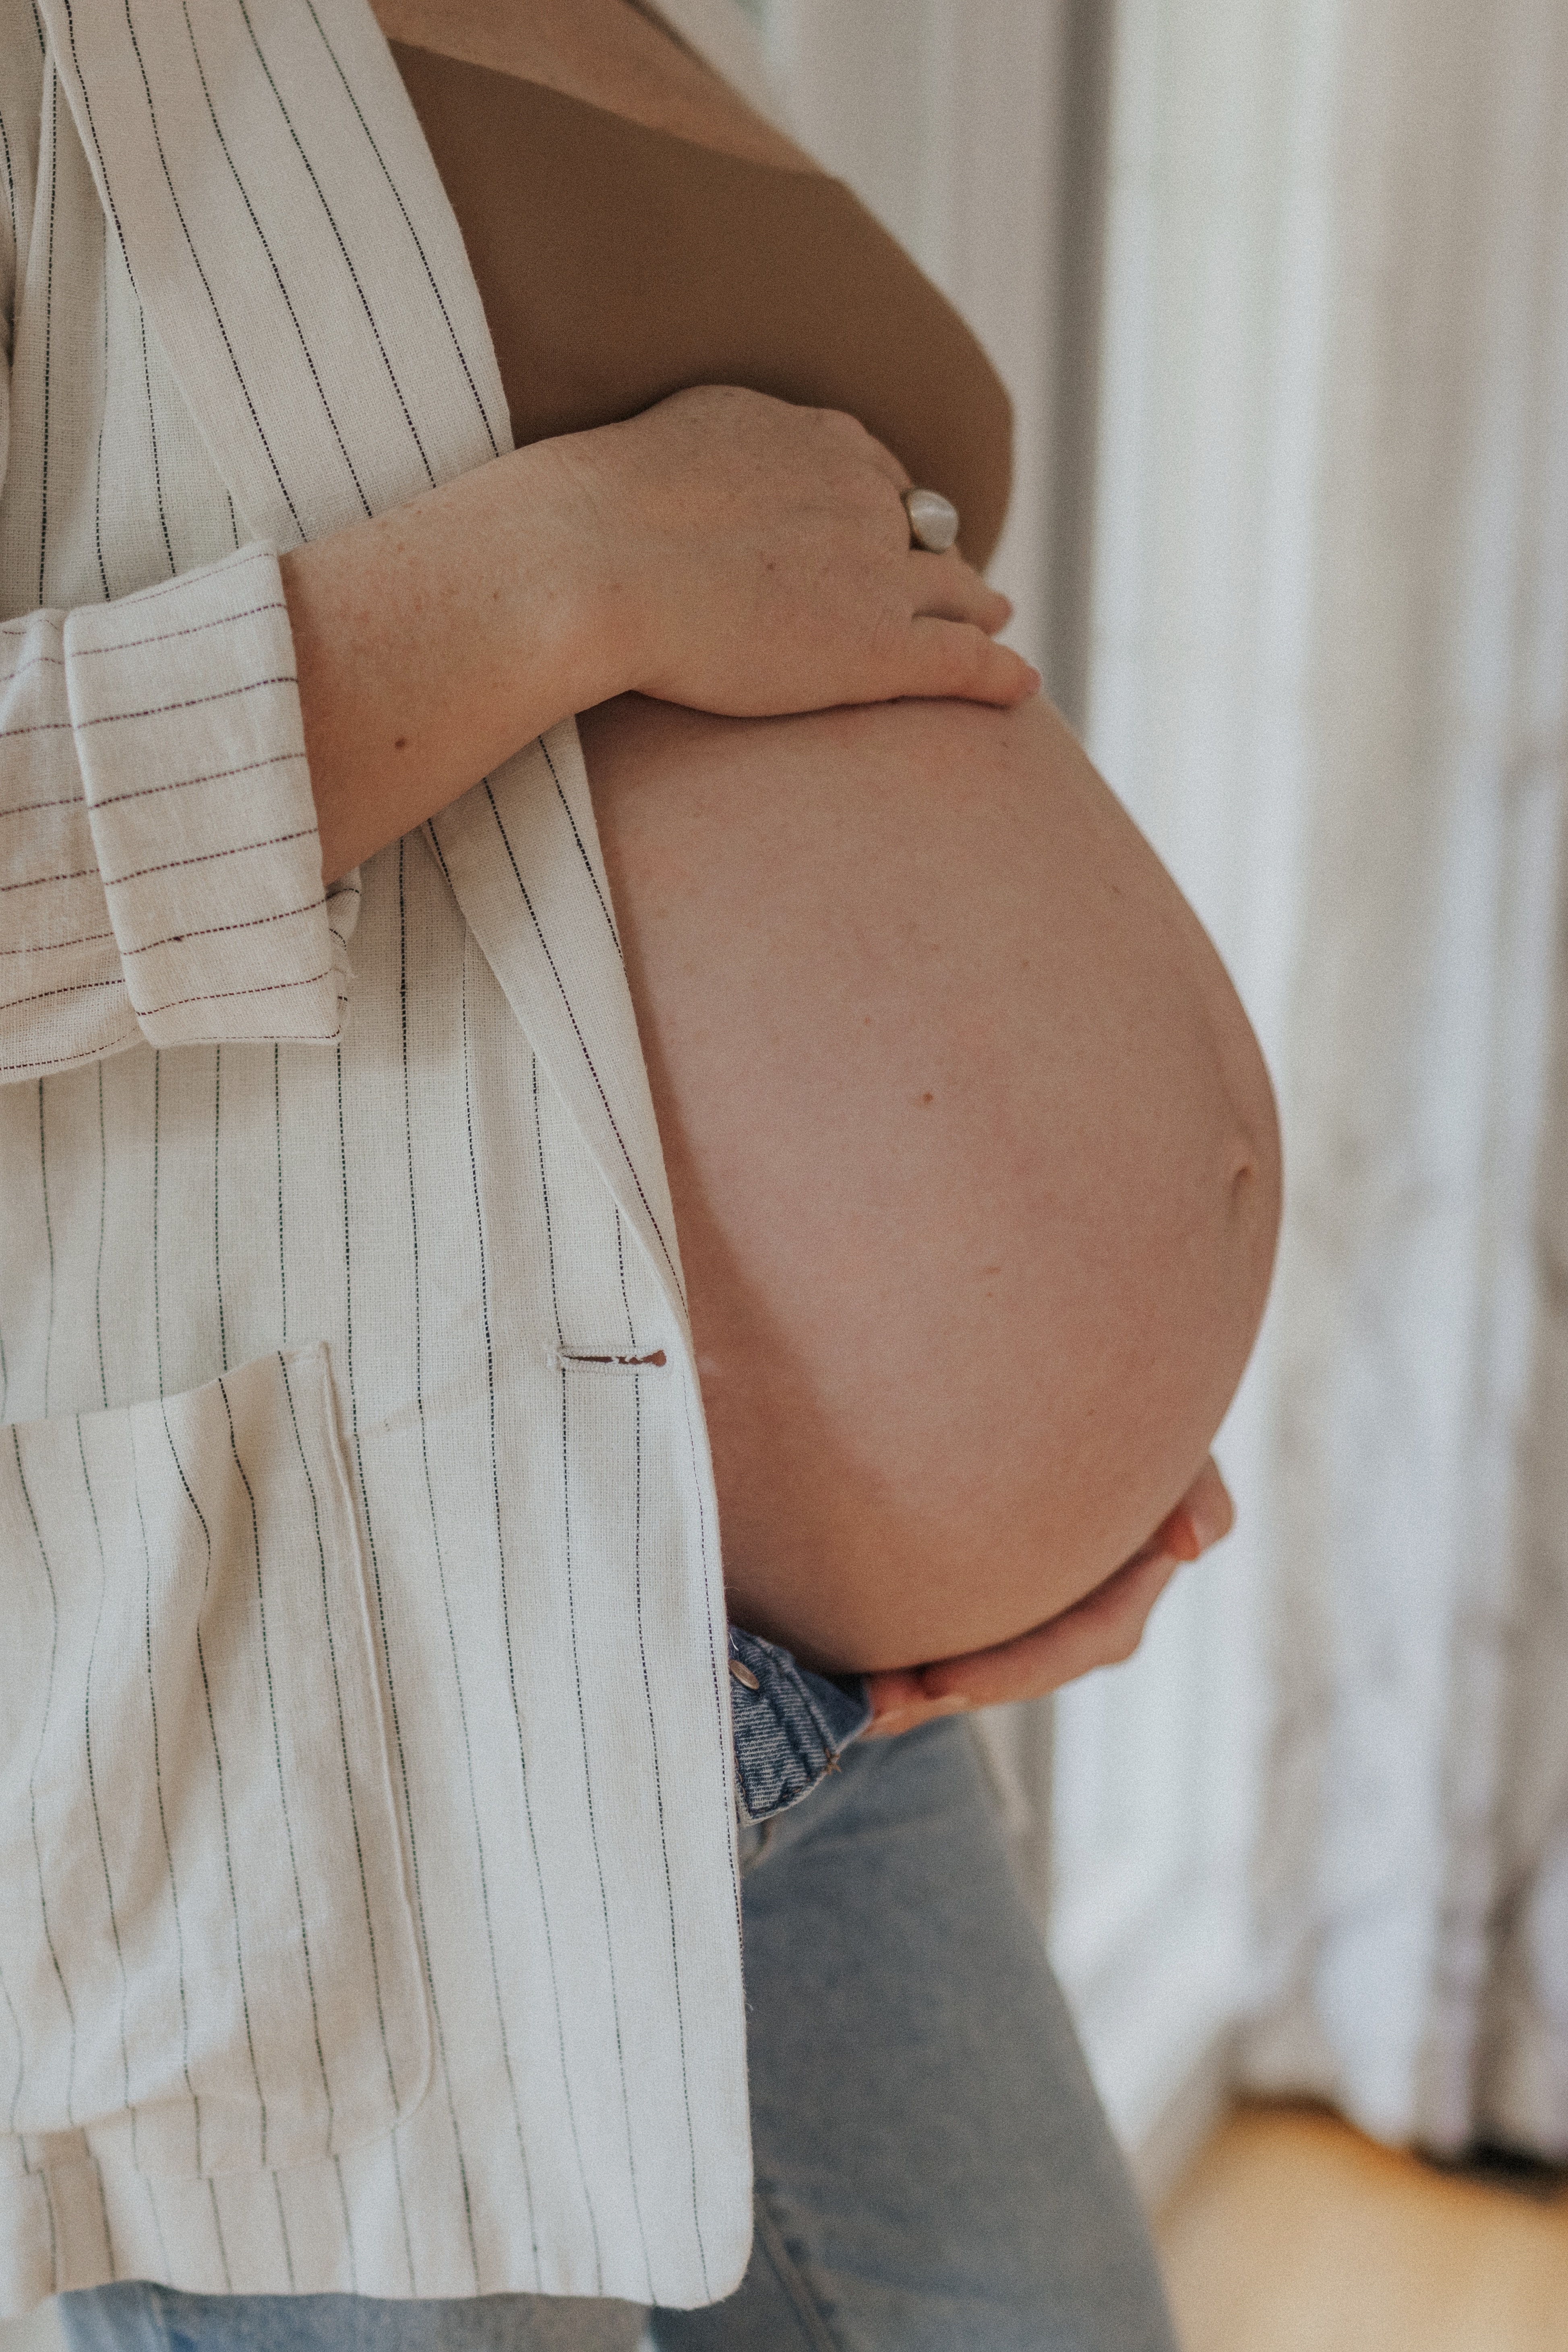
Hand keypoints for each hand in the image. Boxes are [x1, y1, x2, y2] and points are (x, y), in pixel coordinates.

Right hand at [555, 384, 1039, 716]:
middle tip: (953, 580)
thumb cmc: (588, 516)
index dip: (886, 502)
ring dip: (979, 605)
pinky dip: (999, 673)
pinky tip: (1021, 687)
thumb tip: (695, 474)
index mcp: (805, 440)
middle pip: (920, 524)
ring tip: (994, 624)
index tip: (891, 524)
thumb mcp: (660, 445)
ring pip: (956, 588)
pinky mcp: (877, 647)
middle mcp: (856, 494)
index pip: (869, 467)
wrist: (590, 561)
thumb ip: (702, 457)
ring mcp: (875, 571)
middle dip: (937, 551)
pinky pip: (963, 659)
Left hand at [862, 1457, 1233, 1737]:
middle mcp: (1065, 1635)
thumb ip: (1195, 1488)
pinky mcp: (975, 1615)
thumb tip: (1194, 1541)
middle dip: (938, 1696)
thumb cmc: (1132, 1428)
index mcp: (1114, 1610)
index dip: (1004, 1673)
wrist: (1073, 1413)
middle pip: (1001, 1679)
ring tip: (850, 1700)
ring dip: (906, 1693)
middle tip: (873, 1705)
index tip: (939, 1681)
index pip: (1064, 1651)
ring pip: (962, 1674)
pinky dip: (895, 1662)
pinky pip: (937, 1649)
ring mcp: (1018, 1630)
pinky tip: (841, 1672)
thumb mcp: (1174, 1455)